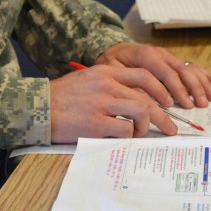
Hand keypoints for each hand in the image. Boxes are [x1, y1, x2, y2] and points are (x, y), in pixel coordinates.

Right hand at [50, 63, 180, 142]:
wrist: (38, 107)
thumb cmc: (62, 96)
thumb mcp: (87, 80)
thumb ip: (110, 84)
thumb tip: (136, 99)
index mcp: (106, 72)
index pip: (143, 75)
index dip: (160, 89)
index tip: (168, 102)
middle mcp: (107, 85)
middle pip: (147, 98)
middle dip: (163, 116)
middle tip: (172, 129)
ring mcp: (102, 104)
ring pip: (141, 112)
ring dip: (146, 127)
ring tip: (141, 134)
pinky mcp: (96, 124)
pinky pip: (125, 130)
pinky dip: (128, 136)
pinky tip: (122, 138)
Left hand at [94, 41, 210, 108]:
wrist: (113, 48)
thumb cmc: (112, 62)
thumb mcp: (111, 72)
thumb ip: (127, 83)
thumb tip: (144, 100)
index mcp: (146, 55)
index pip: (163, 72)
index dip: (172, 88)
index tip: (178, 105)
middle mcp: (161, 54)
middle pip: (181, 70)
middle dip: (193, 88)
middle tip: (200, 105)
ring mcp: (169, 57)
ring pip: (190, 69)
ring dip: (203, 84)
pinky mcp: (174, 62)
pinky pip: (193, 68)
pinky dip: (208, 76)